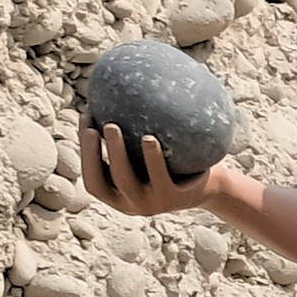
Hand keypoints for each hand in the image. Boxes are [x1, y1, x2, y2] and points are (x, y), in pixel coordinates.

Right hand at [82, 124, 222, 220]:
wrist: (212, 185)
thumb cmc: (175, 163)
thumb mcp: (151, 152)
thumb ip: (131, 135)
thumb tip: (111, 92)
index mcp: (118, 195)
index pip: (91, 179)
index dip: (84, 153)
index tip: (85, 123)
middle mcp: (130, 204)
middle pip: (100, 182)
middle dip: (91, 154)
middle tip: (93, 125)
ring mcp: (151, 204)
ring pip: (125, 180)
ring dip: (116, 153)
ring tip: (112, 126)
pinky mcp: (173, 200)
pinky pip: (159, 177)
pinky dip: (152, 158)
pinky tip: (148, 137)